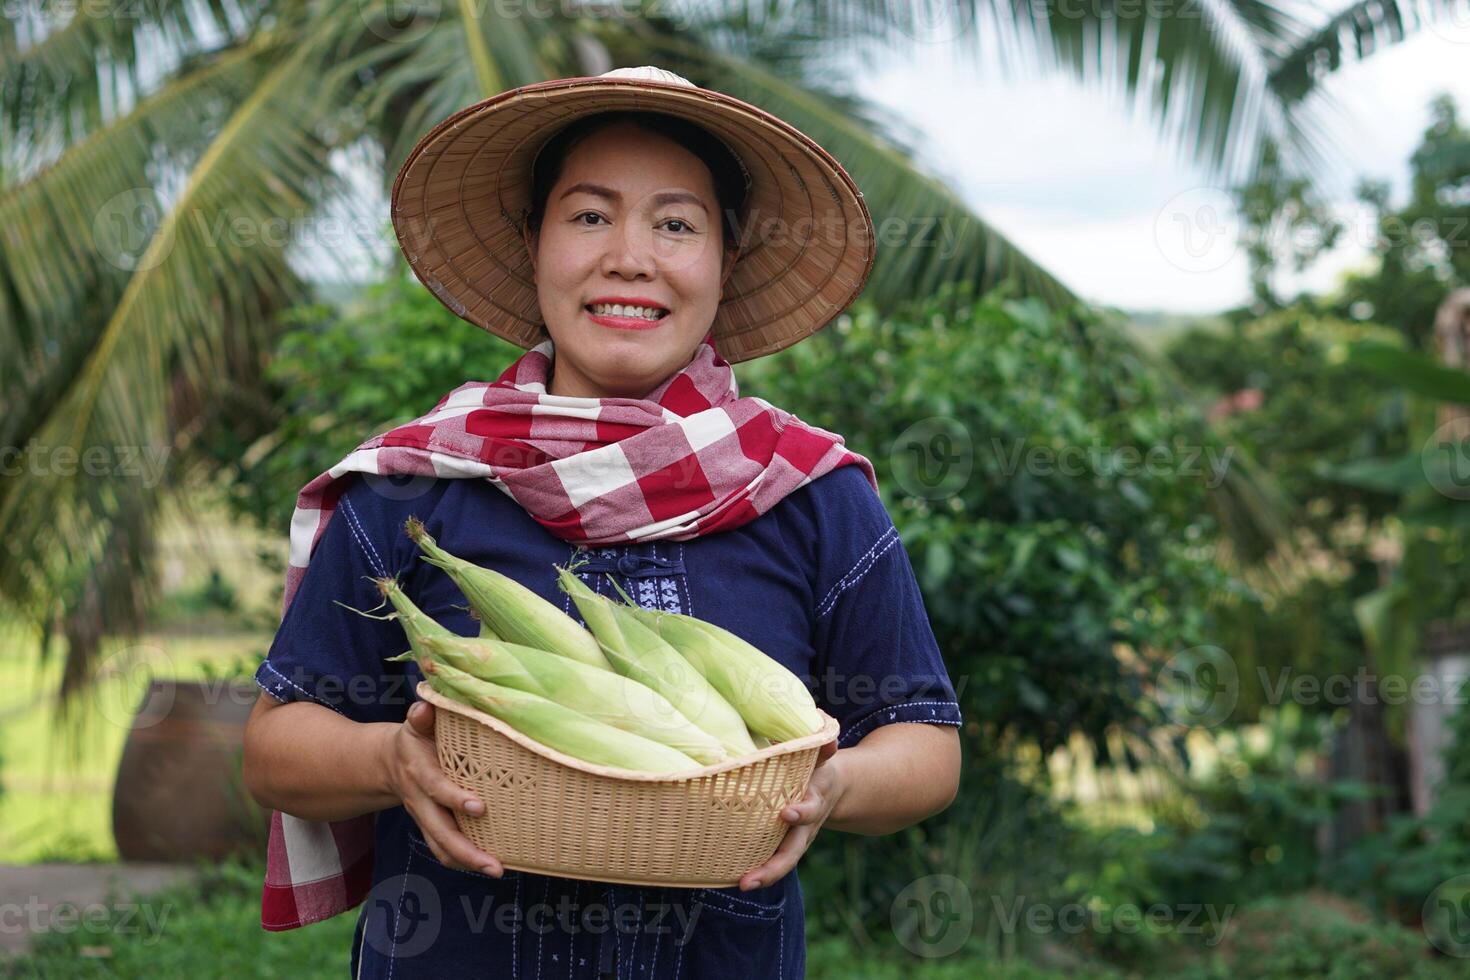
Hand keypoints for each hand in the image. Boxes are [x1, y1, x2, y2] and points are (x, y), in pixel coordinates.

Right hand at [383, 700, 503, 875]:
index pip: (437, 788)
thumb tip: (425, 706)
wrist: (388, 762)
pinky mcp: (430, 827)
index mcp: (419, 772)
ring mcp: (424, 817)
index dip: (455, 798)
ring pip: (441, 846)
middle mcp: (420, 800)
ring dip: (467, 861)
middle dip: (466, 849)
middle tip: (495, 864)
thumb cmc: (414, 738)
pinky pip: (442, 849)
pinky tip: (488, 865)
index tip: (479, 807)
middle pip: (440, 831)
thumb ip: (421, 716)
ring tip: (496, 871)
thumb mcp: (415, 724)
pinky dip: (462, 861)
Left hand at [738, 739, 842, 890]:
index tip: (786, 812)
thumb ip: (821, 747)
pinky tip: (730, 878)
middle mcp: (806, 827)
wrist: (833, 788)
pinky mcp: (783, 845)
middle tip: (750, 880)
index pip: (810, 809)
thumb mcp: (821, 757)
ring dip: (764, 876)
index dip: (801, 812)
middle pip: (792, 852)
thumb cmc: (817, 768)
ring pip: (782, 863)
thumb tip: (825, 731)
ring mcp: (795, 840)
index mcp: (815, 801)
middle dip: (773, 868)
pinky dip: (756, 872)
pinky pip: (771, 861)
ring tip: (743, 885)